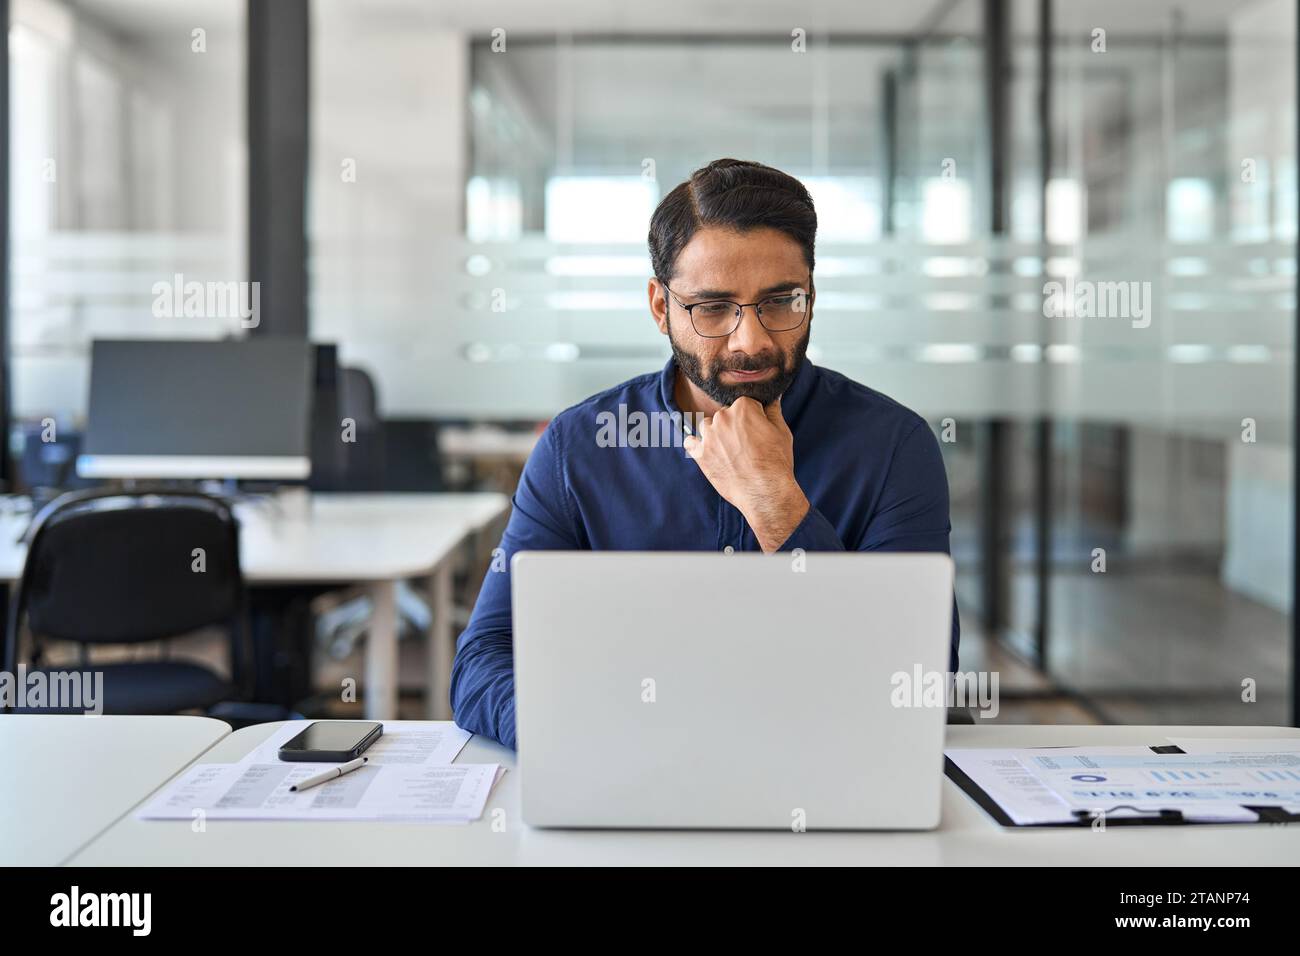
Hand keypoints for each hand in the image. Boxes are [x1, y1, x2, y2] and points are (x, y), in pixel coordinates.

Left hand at [683, 396, 809, 551]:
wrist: (765, 492)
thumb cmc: (776, 462)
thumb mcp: (781, 431)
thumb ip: (773, 410)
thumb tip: (773, 397)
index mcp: (743, 407)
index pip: (744, 404)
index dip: (752, 417)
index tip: (757, 429)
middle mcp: (722, 417)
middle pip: (725, 415)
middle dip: (733, 426)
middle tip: (746, 444)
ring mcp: (709, 436)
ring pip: (708, 427)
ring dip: (716, 435)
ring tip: (730, 451)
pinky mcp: (700, 454)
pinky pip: (690, 442)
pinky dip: (696, 445)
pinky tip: (707, 451)